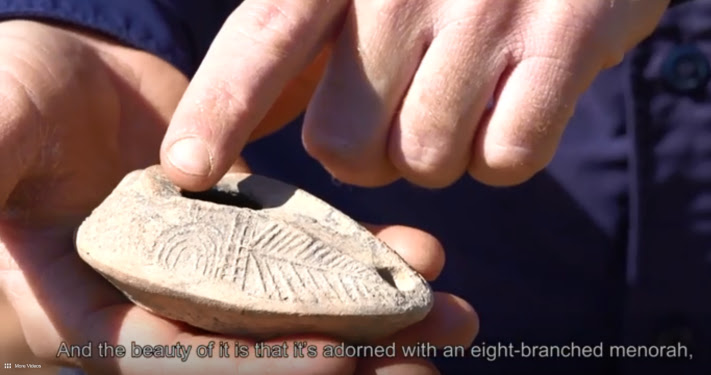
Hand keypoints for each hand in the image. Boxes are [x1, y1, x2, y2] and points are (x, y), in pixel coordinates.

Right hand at [0, 20, 476, 373]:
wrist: (65, 71)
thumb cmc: (13, 94)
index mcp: (89, 311)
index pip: (177, 361)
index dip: (259, 367)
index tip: (340, 361)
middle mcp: (155, 307)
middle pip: (256, 355)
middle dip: (342, 360)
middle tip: (423, 360)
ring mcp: (207, 274)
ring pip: (297, 310)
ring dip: (374, 319)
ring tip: (450, 316)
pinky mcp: (244, 236)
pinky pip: (308, 258)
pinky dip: (362, 260)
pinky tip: (419, 255)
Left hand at [161, 0, 668, 189]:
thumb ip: (307, 38)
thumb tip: (238, 124)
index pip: (260, 43)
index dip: (217, 111)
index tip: (186, 172)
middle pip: (346, 145)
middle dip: (371, 156)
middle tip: (402, 115)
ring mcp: (486, 8)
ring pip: (427, 162)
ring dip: (443, 151)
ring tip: (467, 93)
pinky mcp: (565, 37)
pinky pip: (507, 157)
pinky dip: (506, 153)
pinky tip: (516, 102)